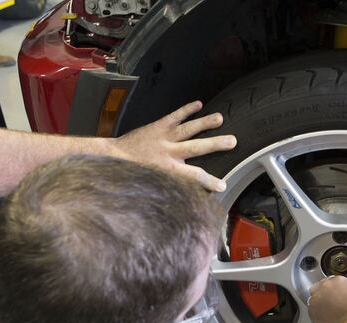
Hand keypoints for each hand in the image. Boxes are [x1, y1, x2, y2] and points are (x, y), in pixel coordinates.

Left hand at [112, 100, 235, 190]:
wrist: (114, 157)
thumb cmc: (134, 173)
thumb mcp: (155, 184)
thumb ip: (173, 186)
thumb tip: (189, 195)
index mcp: (168, 170)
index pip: (194, 177)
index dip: (210, 182)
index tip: (223, 185)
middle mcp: (169, 152)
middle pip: (197, 147)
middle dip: (216, 144)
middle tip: (233, 141)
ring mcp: (164, 137)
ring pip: (188, 129)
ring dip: (205, 123)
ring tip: (220, 118)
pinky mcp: (158, 126)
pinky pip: (175, 116)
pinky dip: (187, 109)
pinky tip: (199, 104)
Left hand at [308, 276, 346, 322]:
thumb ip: (346, 290)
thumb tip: (343, 294)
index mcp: (337, 280)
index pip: (329, 281)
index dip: (330, 290)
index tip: (332, 296)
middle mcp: (325, 287)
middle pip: (317, 288)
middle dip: (321, 294)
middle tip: (328, 304)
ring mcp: (317, 299)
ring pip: (313, 300)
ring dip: (319, 305)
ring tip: (329, 314)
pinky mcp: (312, 312)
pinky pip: (312, 312)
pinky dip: (317, 316)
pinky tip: (327, 320)